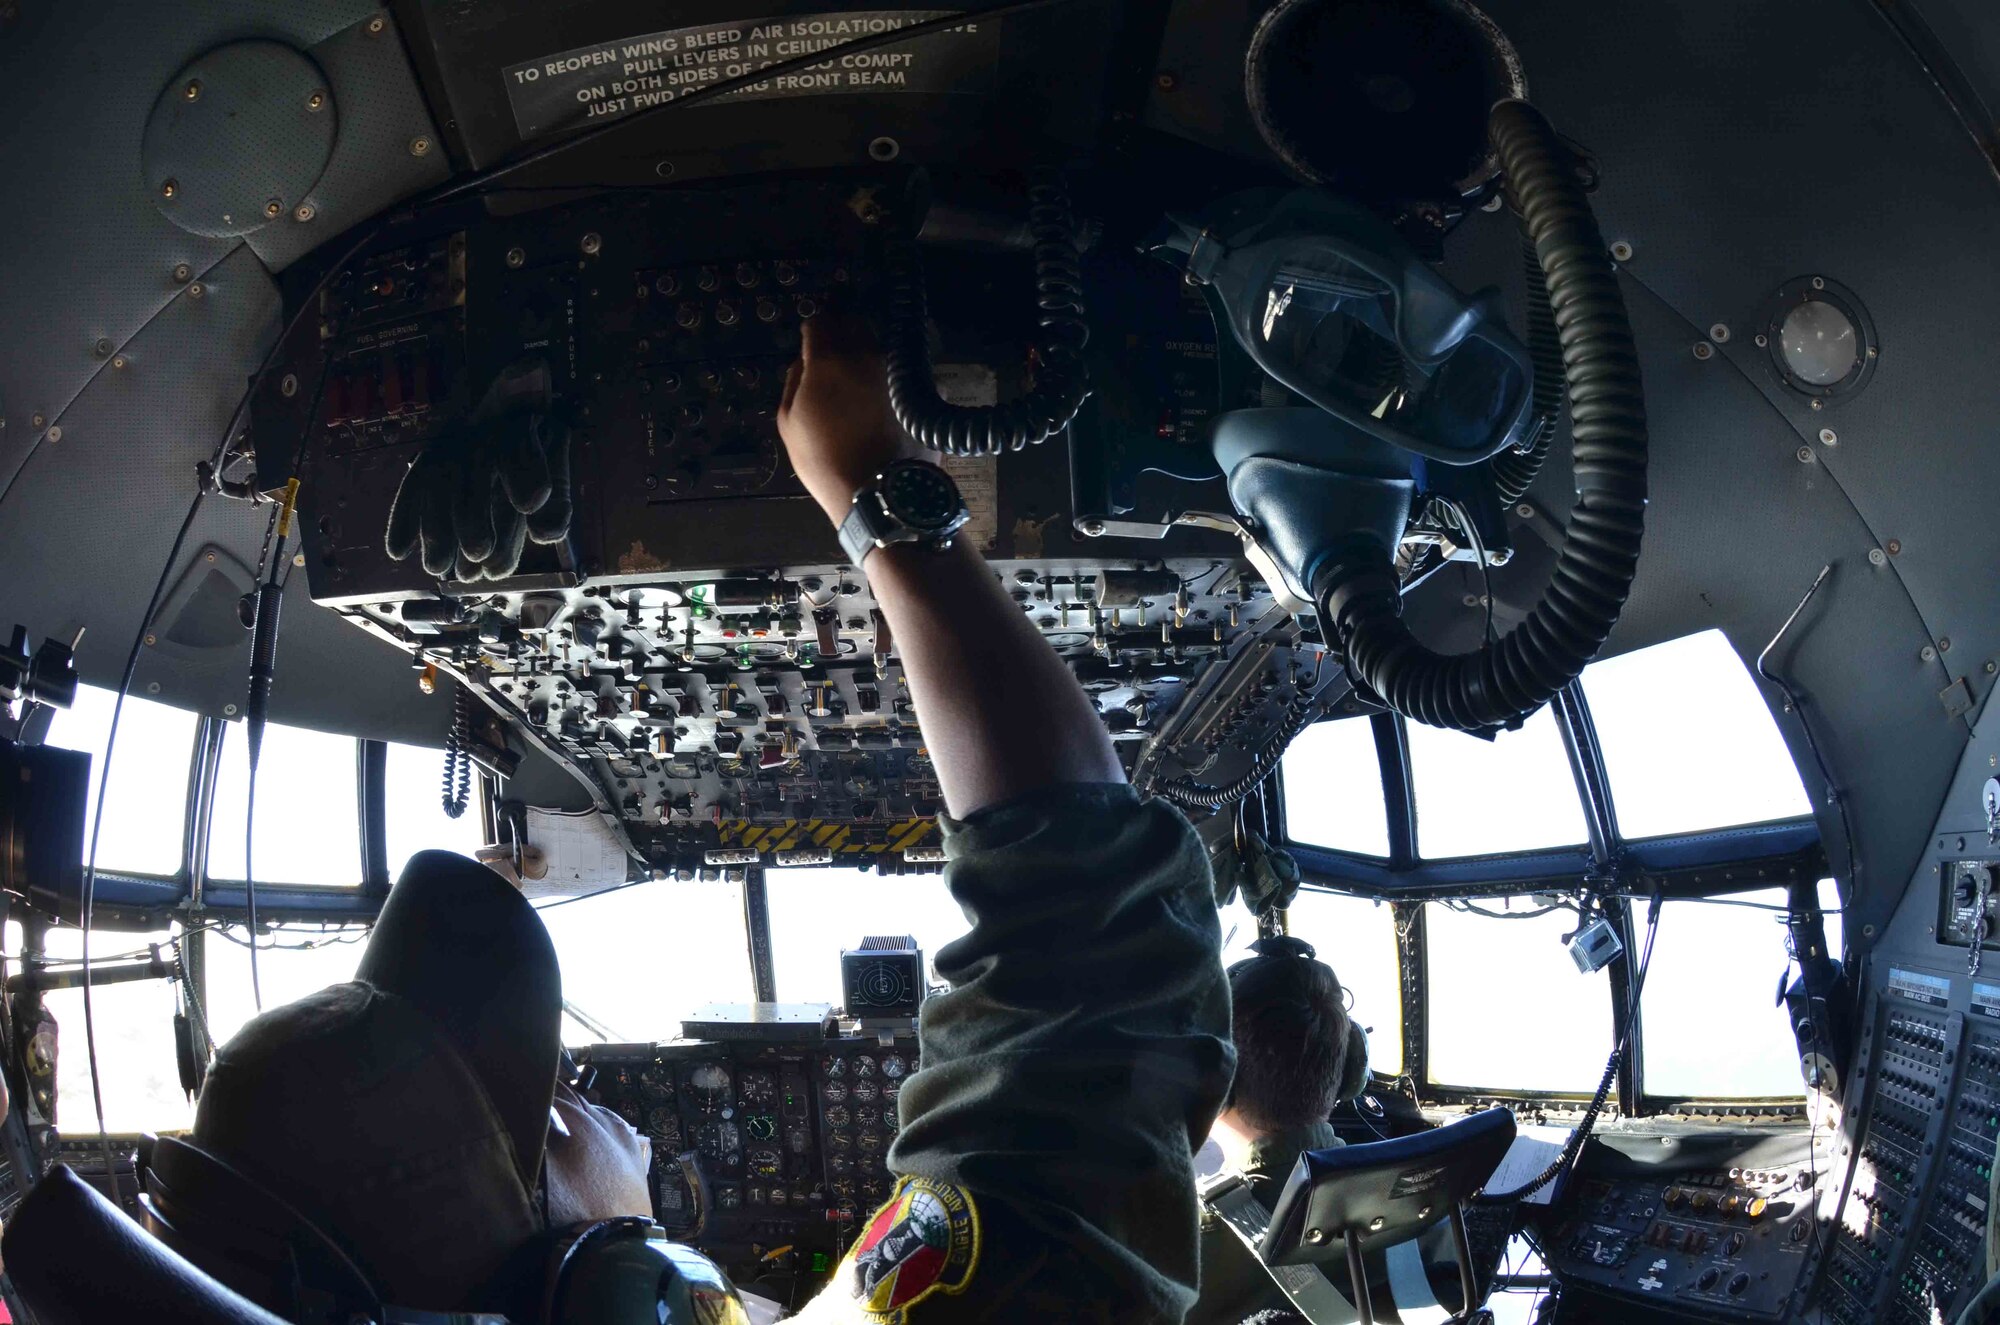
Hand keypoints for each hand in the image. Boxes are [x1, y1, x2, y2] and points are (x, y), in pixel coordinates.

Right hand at [384, 359, 572, 580]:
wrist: (503, 405)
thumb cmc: (534, 445)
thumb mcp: (557, 465)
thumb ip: (558, 502)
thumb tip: (544, 535)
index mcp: (517, 436)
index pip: (519, 453)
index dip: (525, 478)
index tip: (531, 504)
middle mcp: (479, 441)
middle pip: (471, 478)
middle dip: (471, 520)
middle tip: (478, 555)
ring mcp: (450, 450)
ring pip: (436, 487)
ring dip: (434, 530)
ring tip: (438, 568)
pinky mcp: (427, 464)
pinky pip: (412, 488)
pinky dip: (402, 520)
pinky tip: (399, 552)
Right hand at [776, 312, 918, 524]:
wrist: (881, 493)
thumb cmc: (826, 462)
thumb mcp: (789, 423)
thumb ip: (794, 381)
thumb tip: (805, 361)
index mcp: (830, 360)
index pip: (819, 321)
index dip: (812, 332)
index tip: (811, 343)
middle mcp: (868, 355)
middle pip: (854, 324)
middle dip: (842, 334)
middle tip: (836, 360)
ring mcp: (898, 371)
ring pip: (881, 346)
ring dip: (868, 356)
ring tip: (861, 386)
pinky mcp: (923, 390)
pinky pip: (901, 374)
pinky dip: (892, 381)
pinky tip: (886, 406)